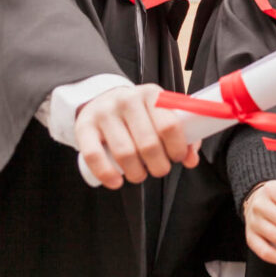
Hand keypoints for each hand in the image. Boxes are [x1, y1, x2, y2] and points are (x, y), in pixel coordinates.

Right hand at [74, 83, 200, 188]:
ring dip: (136, 173)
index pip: (169, 125)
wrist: (104, 99)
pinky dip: (107, 173)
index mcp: (152, 94)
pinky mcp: (84, 126)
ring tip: (140, 175)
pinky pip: (93, 155)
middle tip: (160, 169)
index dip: (176, 148)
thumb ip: (182, 134)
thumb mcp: (162, 114)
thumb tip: (191, 159)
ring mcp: (104, 112)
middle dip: (159, 165)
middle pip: (148, 143)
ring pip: (124, 152)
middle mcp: (127, 100)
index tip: (177, 157)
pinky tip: (116, 182)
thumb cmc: (140, 113)